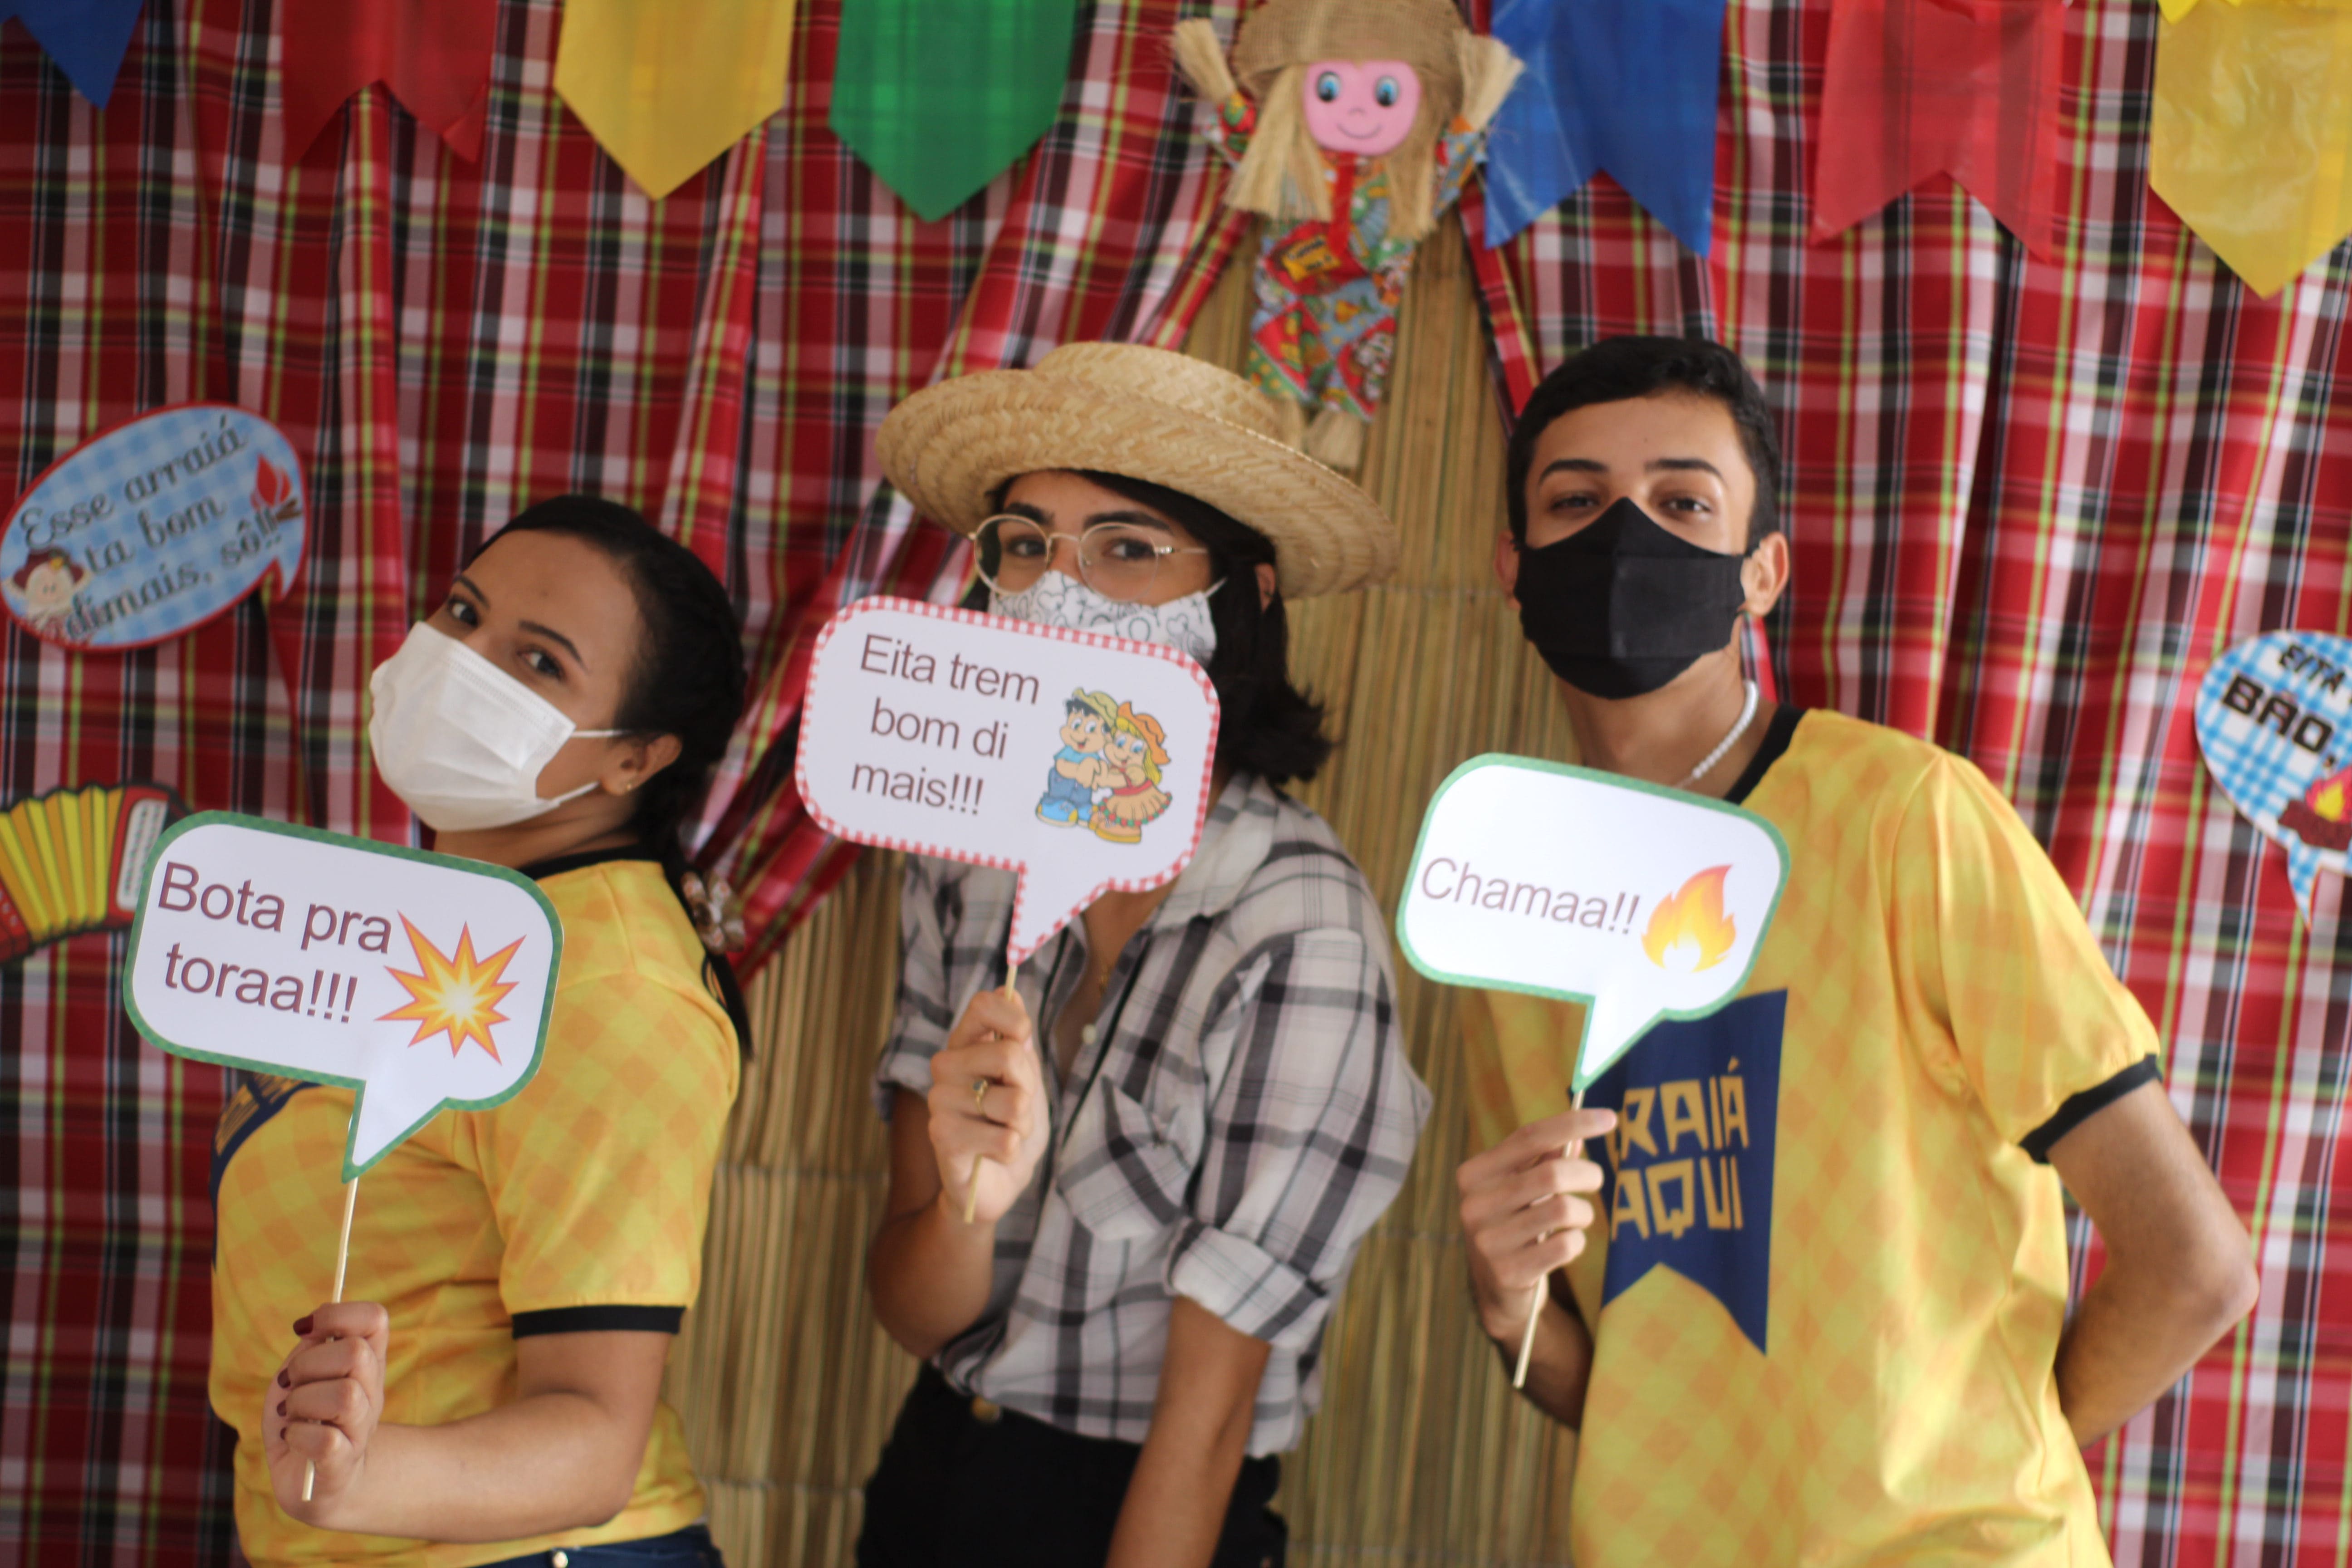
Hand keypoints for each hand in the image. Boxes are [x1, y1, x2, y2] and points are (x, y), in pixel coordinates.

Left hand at [264, 1301, 388, 1520]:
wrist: (315, 1481)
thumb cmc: (305, 1420)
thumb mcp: (302, 1377)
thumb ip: (310, 1348)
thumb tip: (312, 1327)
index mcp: (366, 1363)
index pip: (375, 1318)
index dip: (338, 1315)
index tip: (307, 1330)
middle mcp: (372, 1392)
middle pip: (356, 1354)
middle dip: (309, 1364)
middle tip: (292, 1383)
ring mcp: (361, 1429)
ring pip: (345, 1396)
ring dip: (301, 1402)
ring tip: (291, 1415)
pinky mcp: (342, 1463)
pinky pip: (325, 1439)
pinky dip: (297, 1436)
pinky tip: (292, 1439)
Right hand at [926, 988, 1050, 1225]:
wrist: (999, 1178)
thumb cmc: (1012, 1122)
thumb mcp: (1026, 1076)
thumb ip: (1017, 1036)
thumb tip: (1009, 990)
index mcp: (965, 1043)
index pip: (984, 1004)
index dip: (1015, 1021)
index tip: (1024, 1042)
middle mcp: (945, 1066)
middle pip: (1009, 1055)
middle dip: (1028, 1088)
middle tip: (1015, 1107)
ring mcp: (939, 1102)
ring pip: (1013, 1103)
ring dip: (1022, 1125)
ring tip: (1004, 1131)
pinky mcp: (942, 1138)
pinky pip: (1006, 1140)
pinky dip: (1012, 1151)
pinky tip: (994, 1153)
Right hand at [1457, 1109, 1614, 1344]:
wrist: (1496, 1290)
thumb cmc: (1514, 1224)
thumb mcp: (1521, 1187)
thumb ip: (1544, 1158)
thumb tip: (1579, 1134)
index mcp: (1474, 1174)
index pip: (1529, 1137)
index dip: (1573, 1123)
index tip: (1610, 1117)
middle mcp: (1475, 1204)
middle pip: (1552, 1173)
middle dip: (1587, 1173)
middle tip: (1597, 1179)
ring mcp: (1489, 1241)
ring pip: (1564, 1209)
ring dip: (1583, 1212)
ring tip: (1577, 1218)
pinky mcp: (1509, 1272)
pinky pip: (1566, 1245)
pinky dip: (1577, 1242)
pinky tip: (1565, 1245)